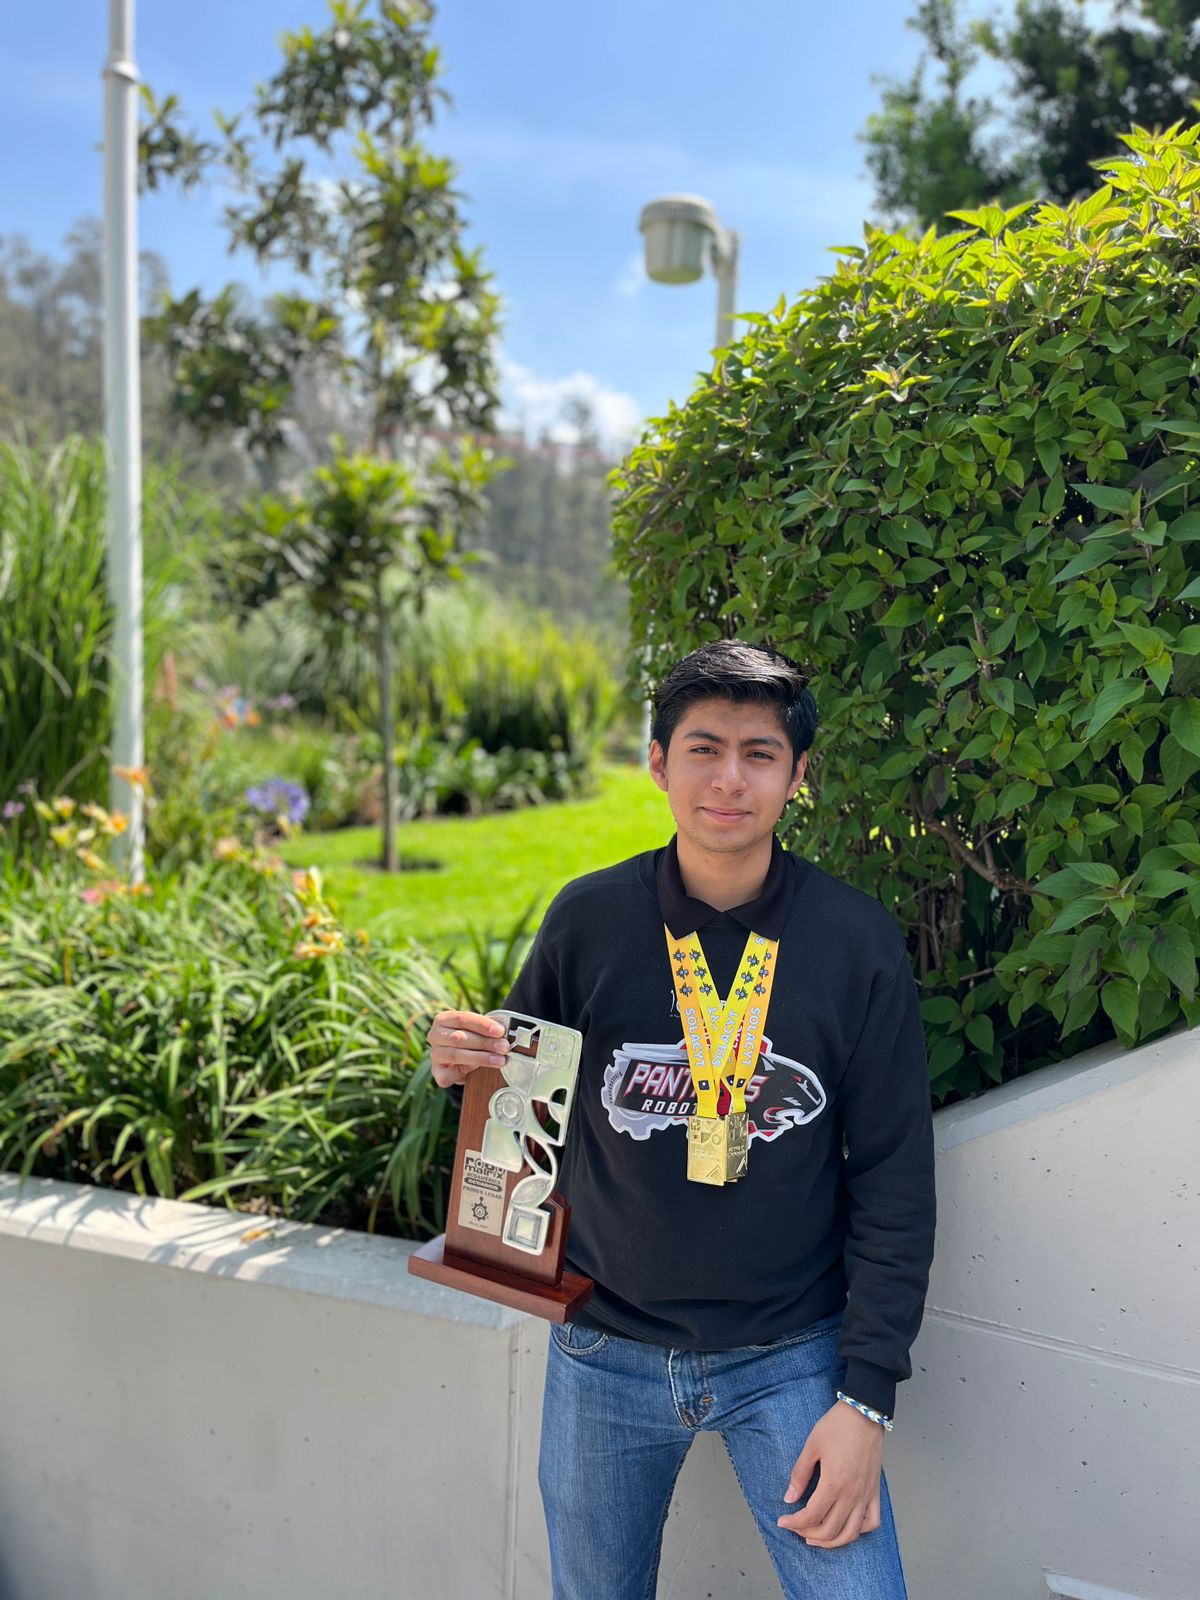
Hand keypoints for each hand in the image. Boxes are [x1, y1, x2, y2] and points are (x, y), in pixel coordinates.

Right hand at [427, 1009, 509, 1087]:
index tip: (500, 1031)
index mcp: (443, 1020)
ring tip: (499, 1060)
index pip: (462, 1019)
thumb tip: (503, 1032)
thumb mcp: (476, 1030)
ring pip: (455, 1055)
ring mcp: (434, 1054)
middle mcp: (434, 1036)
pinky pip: (451, 1073)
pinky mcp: (437, 1072)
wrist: (461, 1060)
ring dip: (480, 1058)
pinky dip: (466, 1070)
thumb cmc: (471, 1039)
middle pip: (459, 1038)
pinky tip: (479, 1069)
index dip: (482, 1025)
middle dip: (484, 1042)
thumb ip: (486, 1030)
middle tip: (503, 1047)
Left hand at [776, 1401, 884, 1548]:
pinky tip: (846, 1528)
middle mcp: (852, 1495)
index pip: (811, 1516)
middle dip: (807, 1533)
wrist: (864, 1413)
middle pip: (829, 1530)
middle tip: (795, 1527)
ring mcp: (866, 1496)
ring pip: (850, 1533)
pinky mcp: (875, 1492)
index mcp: (833, 1484)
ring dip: (832, 1542)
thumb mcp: (811, 1446)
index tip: (782, 1521)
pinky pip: (872, 1522)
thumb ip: (800, 1475)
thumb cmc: (836, 1426)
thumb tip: (789, 1499)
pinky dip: (859, 1531)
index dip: (794, 1523)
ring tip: (816, 1537)